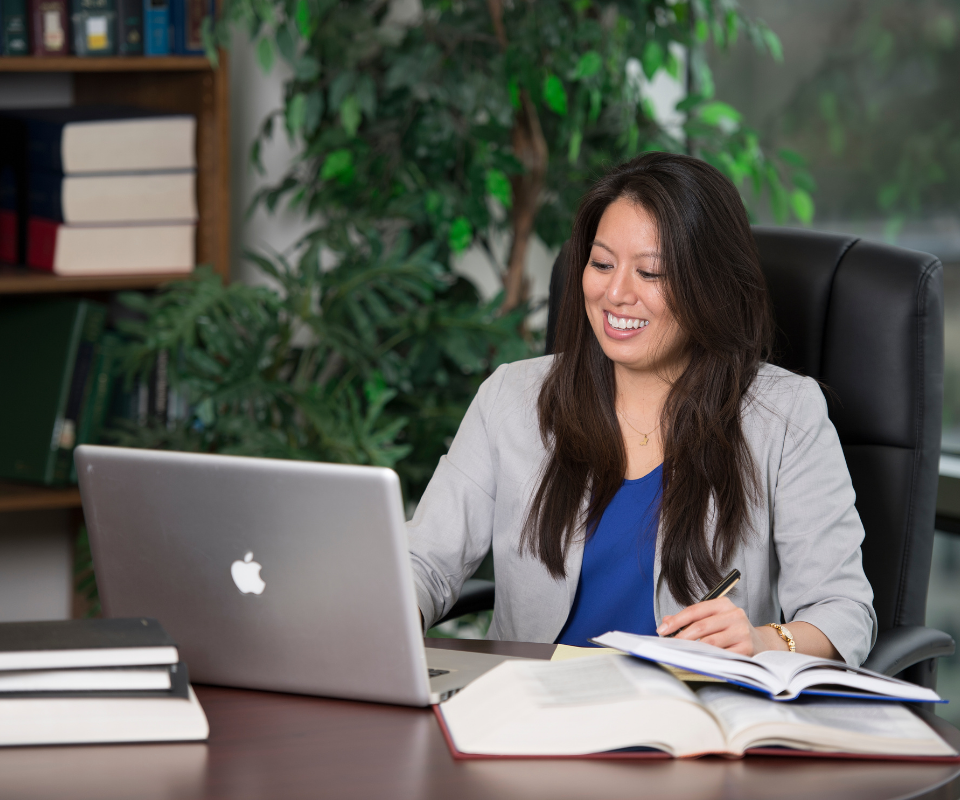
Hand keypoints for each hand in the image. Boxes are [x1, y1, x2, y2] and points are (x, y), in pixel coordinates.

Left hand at [656, 597, 772, 655]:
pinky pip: (721, 656)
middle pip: (701, 627)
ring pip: (710, 643)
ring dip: (693, 650)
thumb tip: (666, 622)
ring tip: (680, 654)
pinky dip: (708, 660)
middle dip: (681, 637)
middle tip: (669, 645)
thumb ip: (691, 619)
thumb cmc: (730, 630)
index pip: (695, 610)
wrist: (761, 643)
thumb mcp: (713, 619)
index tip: (661, 630)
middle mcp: (734, 615)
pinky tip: (698, 661)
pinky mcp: (746, 649)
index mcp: (723, 604)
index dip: (676, 620)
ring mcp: (741, 632)